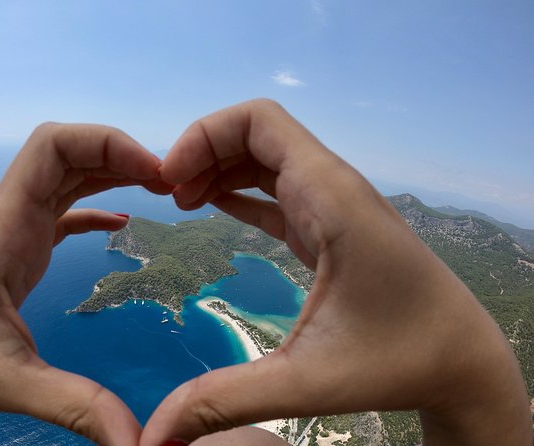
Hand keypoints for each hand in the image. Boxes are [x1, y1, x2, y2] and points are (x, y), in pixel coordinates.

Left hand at [0, 124, 170, 445]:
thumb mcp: (8, 383)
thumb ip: (74, 405)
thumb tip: (137, 440)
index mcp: (6, 229)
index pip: (52, 148)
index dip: (106, 144)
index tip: (154, 173)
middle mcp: (12, 216)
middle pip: (67, 150)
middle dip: (119, 153)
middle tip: (169, 183)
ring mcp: (17, 229)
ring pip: (68, 174)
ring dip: (112, 171)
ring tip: (159, 189)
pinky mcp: (24, 246)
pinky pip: (65, 208)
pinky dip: (98, 204)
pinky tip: (123, 222)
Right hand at [142, 100, 531, 445]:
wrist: (460, 359)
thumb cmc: (399, 359)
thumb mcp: (305, 380)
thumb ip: (225, 400)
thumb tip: (156, 435)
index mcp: (329, 198)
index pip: (259, 121)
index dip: (204, 135)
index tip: (170, 179)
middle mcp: (332, 188)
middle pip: (255, 133)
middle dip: (203, 151)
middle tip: (168, 195)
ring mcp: (332, 205)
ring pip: (265, 157)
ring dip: (219, 168)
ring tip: (182, 202)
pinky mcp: (329, 226)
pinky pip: (276, 189)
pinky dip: (239, 189)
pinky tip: (213, 206)